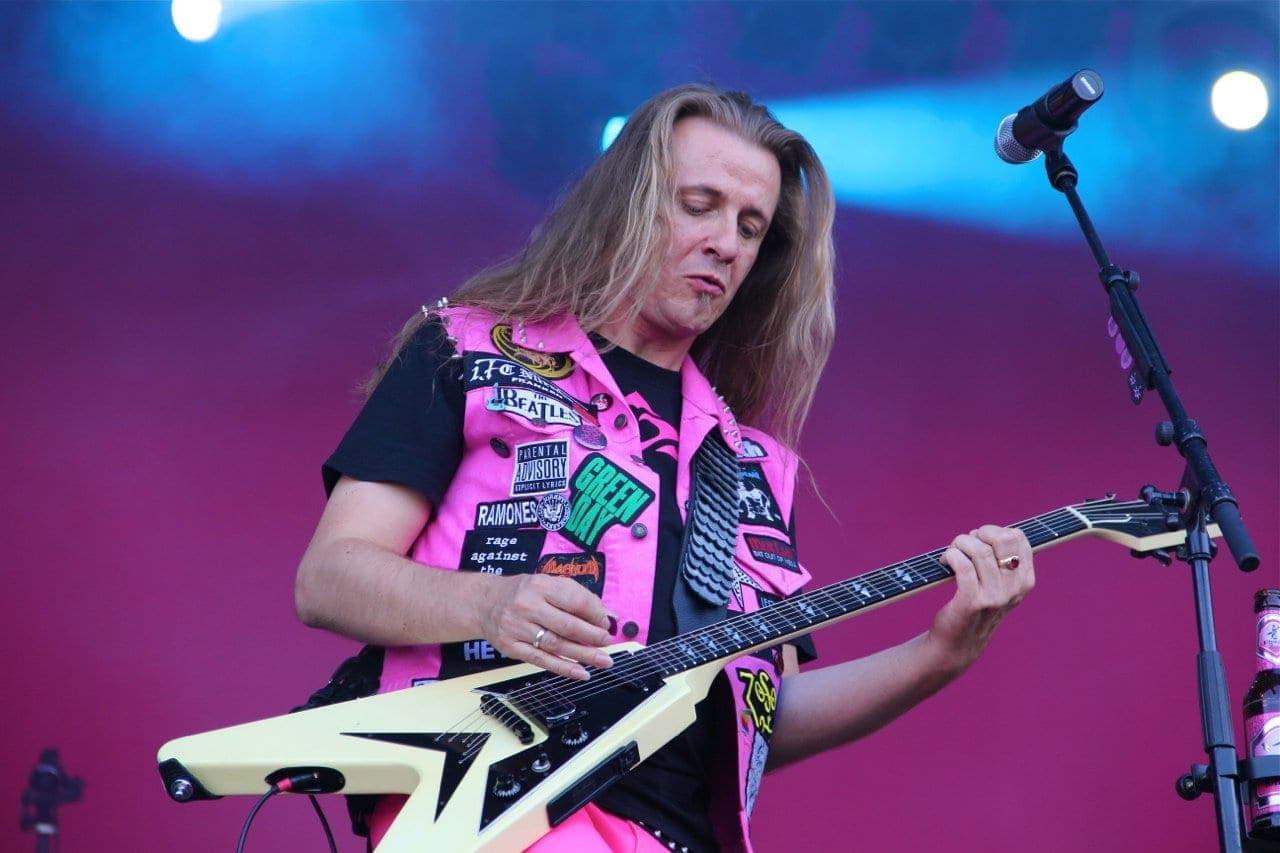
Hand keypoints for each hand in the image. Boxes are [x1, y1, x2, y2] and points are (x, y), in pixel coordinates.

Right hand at [478, 573, 615, 680]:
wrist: (485, 603)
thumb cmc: (524, 593)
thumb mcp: (549, 585)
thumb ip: (579, 597)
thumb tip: (609, 617)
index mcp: (540, 585)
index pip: (574, 600)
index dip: (595, 614)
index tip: (607, 624)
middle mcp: (527, 605)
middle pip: (567, 625)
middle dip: (592, 637)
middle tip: (607, 644)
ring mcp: (517, 627)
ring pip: (556, 645)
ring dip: (583, 655)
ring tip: (603, 661)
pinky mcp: (511, 647)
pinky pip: (541, 660)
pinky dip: (563, 668)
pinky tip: (581, 672)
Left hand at [931, 524, 1034, 671]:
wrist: (958, 643)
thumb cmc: (975, 605)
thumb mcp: (998, 584)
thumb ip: (1000, 559)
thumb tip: (985, 532)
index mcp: (1025, 580)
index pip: (1018, 537)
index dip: (993, 531)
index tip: (979, 542)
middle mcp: (1015, 588)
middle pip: (1001, 538)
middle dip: (976, 535)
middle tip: (963, 547)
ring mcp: (995, 596)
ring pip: (979, 550)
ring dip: (958, 545)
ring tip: (951, 555)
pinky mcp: (972, 602)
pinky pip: (962, 565)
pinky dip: (951, 556)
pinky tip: (945, 562)